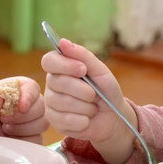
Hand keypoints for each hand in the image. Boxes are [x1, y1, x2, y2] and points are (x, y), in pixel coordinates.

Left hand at [0, 77, 47, 142]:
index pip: (32, 87)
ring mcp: (31, 122)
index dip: (29, 97)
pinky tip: (10, 140)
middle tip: (4, 120)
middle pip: (41, 107)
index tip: (21, 107)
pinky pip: (38, 140)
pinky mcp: (32, 138)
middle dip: (23, 116)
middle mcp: (27, 104)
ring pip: (42, 123)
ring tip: (5, 129)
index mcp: (15, 89)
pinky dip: (24, 141)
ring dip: (23, 129)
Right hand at [42, 37, 135, 163]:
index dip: (65, 65)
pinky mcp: (55, 121)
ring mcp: (51, 103)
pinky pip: (65, 120)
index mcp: (60, 68)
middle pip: (57, 82)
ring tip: (92, 107)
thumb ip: (83, 55)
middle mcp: (52, 84)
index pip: (49, 61)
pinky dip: (82, 120)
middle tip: (94, 94)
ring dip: (86, 106)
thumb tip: (62, 41)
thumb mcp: (100, 71)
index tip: (82, 69)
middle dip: (82, 90)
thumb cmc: (106, 91)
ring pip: (63, 102)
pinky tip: (87, 119)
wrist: (113, 118)